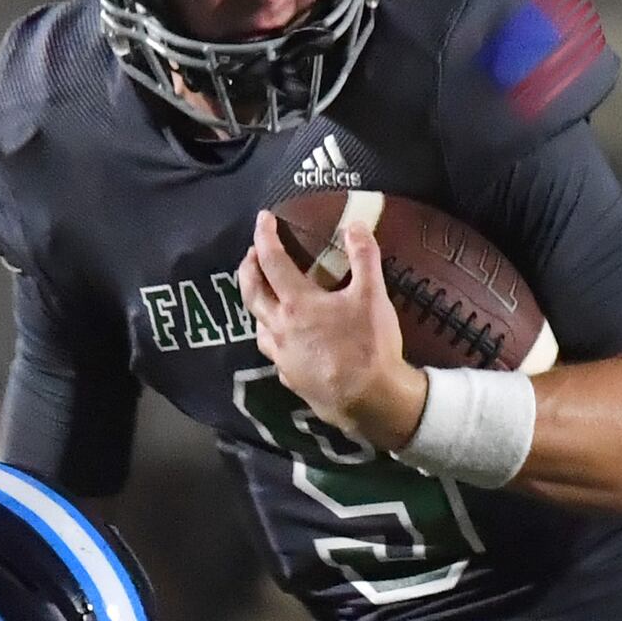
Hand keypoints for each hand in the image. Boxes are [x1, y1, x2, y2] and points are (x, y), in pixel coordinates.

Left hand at [236, 210, 423, 452]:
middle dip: (248, 269)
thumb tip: (353, 225)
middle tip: (251, 254)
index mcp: (297, 303)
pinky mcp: (289, 378)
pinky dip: (275, 337)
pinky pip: (274, 352)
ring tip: (266, 296)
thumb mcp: (373, 295)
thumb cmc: (369, 346)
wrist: (368, 401)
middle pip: (251, 293)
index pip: (272, 261)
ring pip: (258, 325)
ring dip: (257, 305)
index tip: (263, 219)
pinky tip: (286, 339)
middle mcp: (280, 328)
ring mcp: (282, 356)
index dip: (265, 236)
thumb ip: (364, 257)